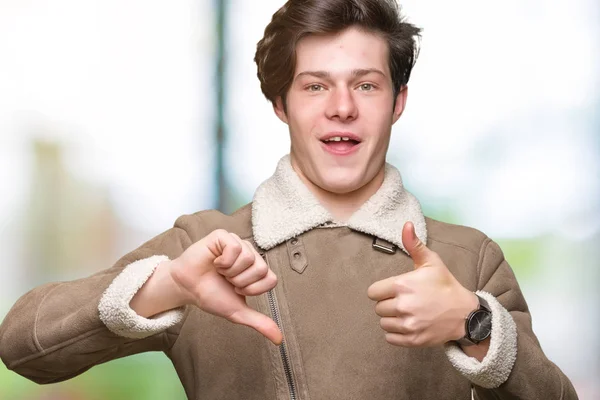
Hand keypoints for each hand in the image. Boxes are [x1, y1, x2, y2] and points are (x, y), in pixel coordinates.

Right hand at [169, 229, 281, 344]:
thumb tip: (279, 339)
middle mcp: (250, 253)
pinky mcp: (223, 235)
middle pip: (261, 268)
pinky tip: (215, 262)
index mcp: (257, 268)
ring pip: (248, 257)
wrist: (187, 288)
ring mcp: (237, 242)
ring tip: (220, 271)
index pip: (271, 279)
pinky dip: (223, 261)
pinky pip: (234, 247)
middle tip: (226, 280)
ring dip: (230, 271)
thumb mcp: (238, 311)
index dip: (252, 289)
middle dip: (240, 281)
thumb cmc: (211, 295)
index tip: (237, 289)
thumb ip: (259, 322)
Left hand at [367, 222, 477, 346]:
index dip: (381, 291)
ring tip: (407, 313)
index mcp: (402, 285)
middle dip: (388, 304)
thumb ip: (414, 244)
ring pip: (383, 323)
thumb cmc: (445, 285)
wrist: (465, 313)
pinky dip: (396, 333)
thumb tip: (406, 224)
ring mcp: (408, 324)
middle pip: (378, 308)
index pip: (373, 292)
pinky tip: (408, 324)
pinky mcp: (413, 340)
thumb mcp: (431, 262)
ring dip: (392, 319)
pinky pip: (390, 338)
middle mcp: (403, 306)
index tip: (394, 290)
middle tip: (404, 301)